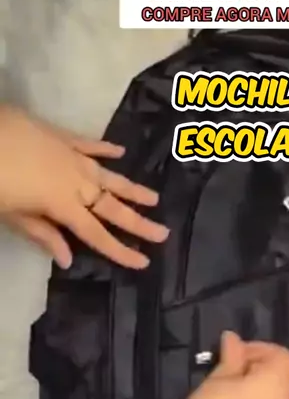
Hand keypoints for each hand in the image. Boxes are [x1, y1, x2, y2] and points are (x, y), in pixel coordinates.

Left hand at [0, 105, 168, 269]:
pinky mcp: (60, 136)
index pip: (98, 234)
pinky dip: (106, 149)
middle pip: (111, 207)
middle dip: (138, 222)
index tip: (144, 262)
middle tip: (163, 233)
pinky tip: (121, 152)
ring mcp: (71, 156)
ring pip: (108, 176)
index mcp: (63, 205)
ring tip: (154, 198)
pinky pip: (89, 144)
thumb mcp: (12, 214)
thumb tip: (68, 259)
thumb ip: (42, 234)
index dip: (121, 250)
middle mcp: (75, 182)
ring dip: (131, 189)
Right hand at [184, 331, 288, 398]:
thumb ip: (231, 356)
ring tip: (229, 394)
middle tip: (229, 371)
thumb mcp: (219, 377)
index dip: (259, 349)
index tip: (234, 353)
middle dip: (257, 371)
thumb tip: (233, 338)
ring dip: (257, 393)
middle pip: (280, 379)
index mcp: (277, 383)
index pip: (281, 355)